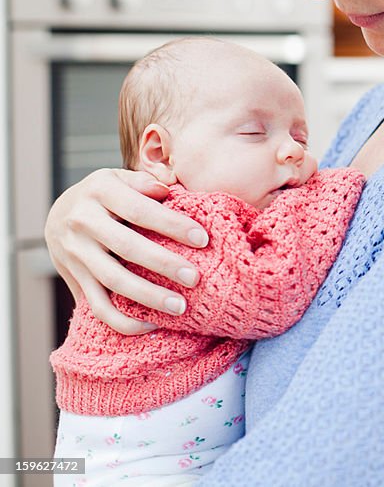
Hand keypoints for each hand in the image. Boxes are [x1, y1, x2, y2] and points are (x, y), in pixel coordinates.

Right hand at [44, 169, 209, 334]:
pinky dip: (123, 321)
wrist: (59, 214)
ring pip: (112, 281)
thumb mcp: (119, 178)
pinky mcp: (73, 278)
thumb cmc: (106, 195)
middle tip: (194, 278)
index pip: (139, 210)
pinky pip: (97, 306)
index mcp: (99, 191)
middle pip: (126, 247)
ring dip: (148, 297)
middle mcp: (82, 222)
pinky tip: (152, 326)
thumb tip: (166, 190)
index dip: (172, 225)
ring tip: (180, 307)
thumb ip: (143, 183)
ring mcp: (74, 253)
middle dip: (164, 264)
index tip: (202, 239)